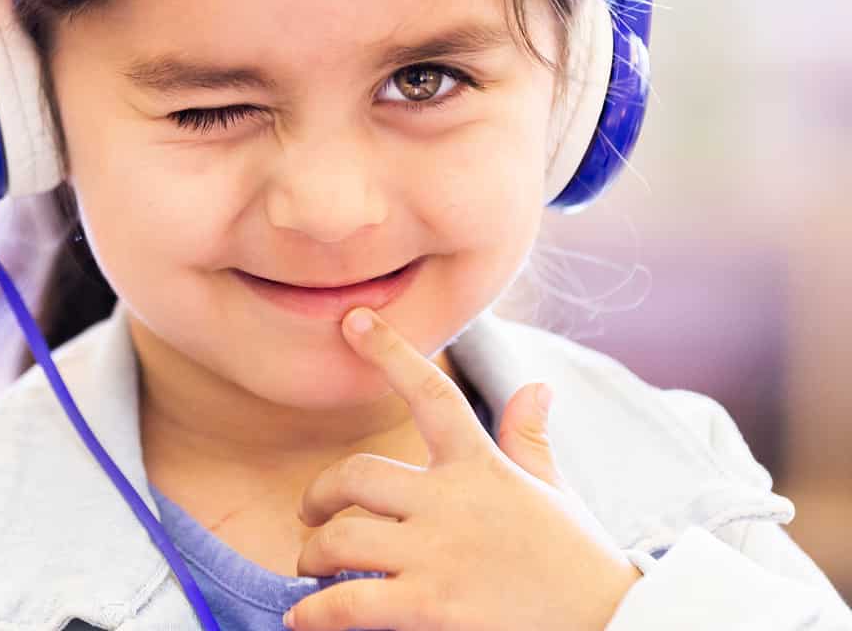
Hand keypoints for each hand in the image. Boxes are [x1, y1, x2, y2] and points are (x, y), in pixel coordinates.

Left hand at [285, 307, 642, 630]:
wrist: (616, 628)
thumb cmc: (576, 562)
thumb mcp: (554, 493)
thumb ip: (528, 440)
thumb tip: (537, 386)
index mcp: (481, 467)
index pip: (432, 395)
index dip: (390, 351)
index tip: (351, 320)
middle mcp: (452, 502)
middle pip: (355, 475)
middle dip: (319, 495)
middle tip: (310, 514)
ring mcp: (439, 555)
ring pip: (339, 539)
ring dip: (312, 554)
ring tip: (310, 568)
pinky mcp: (432, 608)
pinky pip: (350, 602)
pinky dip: (316, 612)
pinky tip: (303, 618)